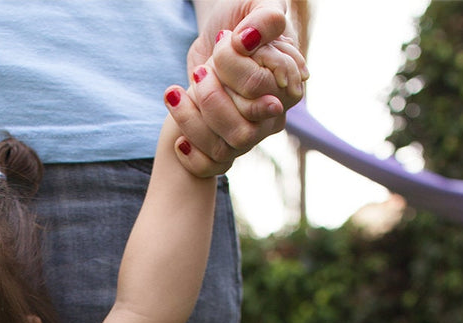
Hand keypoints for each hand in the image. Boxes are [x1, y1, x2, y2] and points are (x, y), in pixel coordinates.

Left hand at [168, 0, 307, 175]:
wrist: (218, 33)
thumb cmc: (240, 15)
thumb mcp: (254, 4)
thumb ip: (264, 17)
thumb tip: (249, 39)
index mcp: (288, 82)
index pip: (257, 87)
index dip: (232, 67)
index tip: (222, 41)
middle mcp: (273, 114)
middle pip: (243, 130)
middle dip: (211, 98)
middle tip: (199, 70)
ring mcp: (251, 133)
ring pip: (226, 149)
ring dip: (192, 122)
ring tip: (174, 93)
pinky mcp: (227, 144)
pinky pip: (213, 167)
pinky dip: (192, 157)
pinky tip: (178, 138)